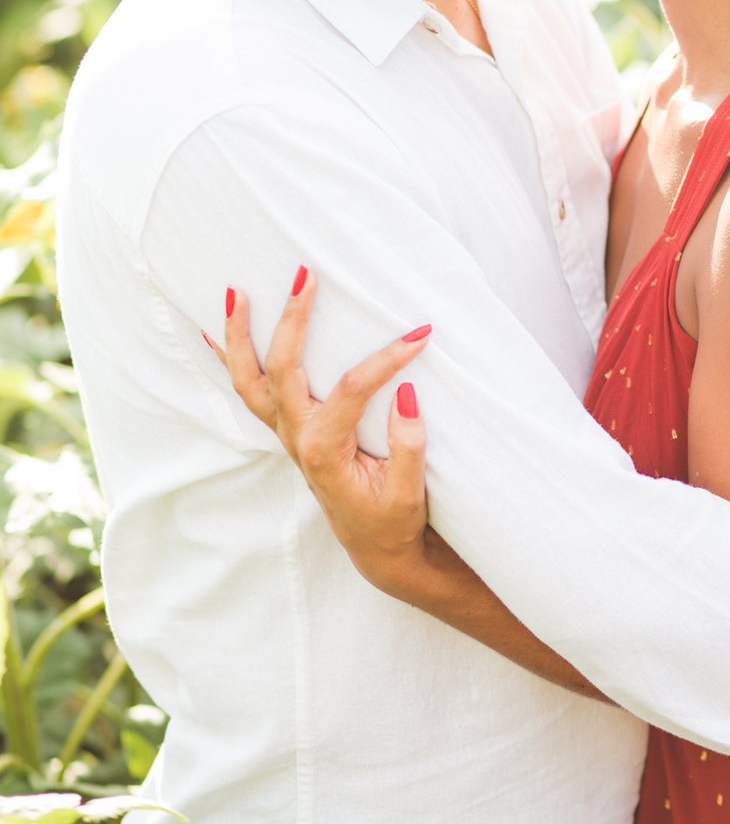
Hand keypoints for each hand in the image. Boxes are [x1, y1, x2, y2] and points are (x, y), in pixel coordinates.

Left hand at [206, 271, 432, 584]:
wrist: (376, 547)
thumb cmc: (393, 519)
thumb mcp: (409, 495)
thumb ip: (408, 446)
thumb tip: (405, 392)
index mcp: (327, 451)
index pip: (353, 389)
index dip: (388, 359)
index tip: (422, 334)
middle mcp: (298, 439)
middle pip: (282, 370)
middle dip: (292, 320)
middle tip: (306, 276)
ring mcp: (287, 434)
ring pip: (249, 381)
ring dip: (239, 337)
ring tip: (235, 293)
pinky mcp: (288, 430)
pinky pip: (250, 391)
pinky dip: (230, 361)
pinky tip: (215, 331)